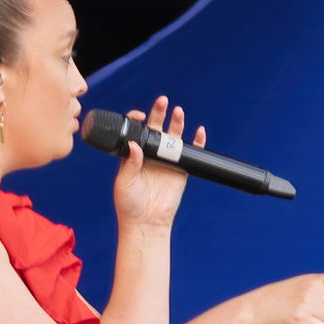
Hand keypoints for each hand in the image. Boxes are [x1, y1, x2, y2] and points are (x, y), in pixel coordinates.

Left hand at [112, 95, 204, 230]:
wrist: (146, 222)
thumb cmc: (129, 204)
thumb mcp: (124, 182)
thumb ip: (130, 162)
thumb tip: (134, 144)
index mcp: (134, 154)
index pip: (137, 131)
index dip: (138, 120)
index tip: (140, 116)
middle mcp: (151, 155)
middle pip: (157, 128)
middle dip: (159, 113)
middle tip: (162, 101)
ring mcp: (167, 161)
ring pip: (173, 137)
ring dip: (177, 123)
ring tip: (178, 111)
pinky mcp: (181, 170)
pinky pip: (191, 153)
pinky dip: (197, 142)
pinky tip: (199, 131)